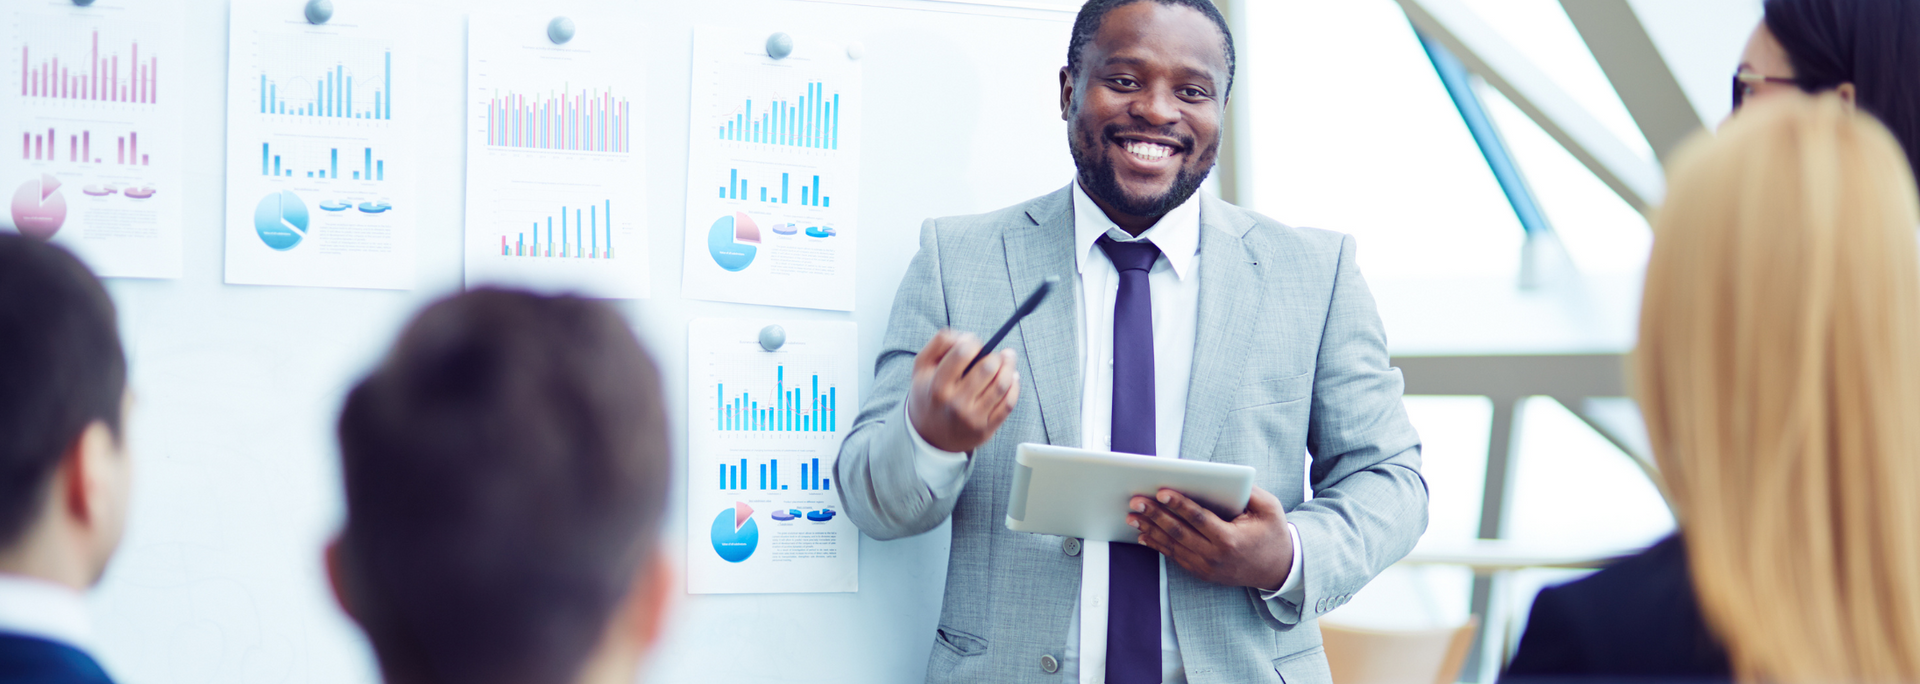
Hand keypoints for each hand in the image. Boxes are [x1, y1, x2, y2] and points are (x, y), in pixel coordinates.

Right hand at [908, 330, 1019, 452]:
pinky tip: (1011, 378)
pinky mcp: (986, 428)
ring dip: (1009, 367)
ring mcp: (973, 418)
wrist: (929, 437)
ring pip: (1002, 385)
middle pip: (987, 368)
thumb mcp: (922, 367)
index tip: (975, 344)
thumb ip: (939, 343)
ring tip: (1008, 360)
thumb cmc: (929, 395)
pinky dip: (1014, 386)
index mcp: (938, 385)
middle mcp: (955, 403)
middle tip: (996, 354)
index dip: (973, 342)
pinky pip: (1008, 404)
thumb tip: (967, 336)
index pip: (962, 353)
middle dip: (996, 355)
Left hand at [1128, 485, 1291, 590]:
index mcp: (1231, 539)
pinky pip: (1175, 557)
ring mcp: (1206, 567)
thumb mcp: (1269, 509)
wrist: (1278, 570)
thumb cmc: (1273, 534)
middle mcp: (1215, 556)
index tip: (1161, 492)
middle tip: (1136, 501)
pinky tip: (1143, 534)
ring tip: (1132, 516)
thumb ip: (1248, 492)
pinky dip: (1158, 545)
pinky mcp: (1202, 572)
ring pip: (1172, 546)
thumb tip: (1223, 476)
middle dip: (1155, 515)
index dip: (1179, 504)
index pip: (1199, 519)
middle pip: (1179, 532)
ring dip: (1150, 530)